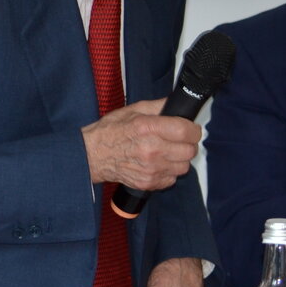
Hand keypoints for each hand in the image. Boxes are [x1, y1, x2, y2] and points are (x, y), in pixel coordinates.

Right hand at [81, 100, 199, 189]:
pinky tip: (158, 163)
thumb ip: (158, 106)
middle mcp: (152, 150)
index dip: (193, 129)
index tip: (191, 128)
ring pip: (184, 167)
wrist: (92, 155)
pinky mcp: (149, 183)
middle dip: (188, 144)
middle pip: (189, 151)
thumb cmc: (110, 132)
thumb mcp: (133, 110)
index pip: (186, 131)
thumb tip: (176, 103)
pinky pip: (172, 179)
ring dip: (179, 159)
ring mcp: (151, 169)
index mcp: (148, 128)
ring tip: (168, 151)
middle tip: (180, 140)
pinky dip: (169, 172)